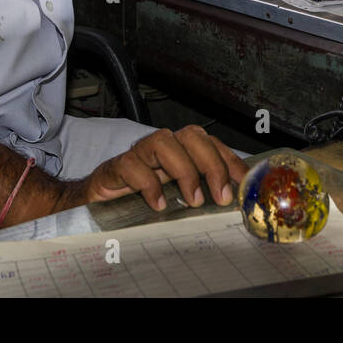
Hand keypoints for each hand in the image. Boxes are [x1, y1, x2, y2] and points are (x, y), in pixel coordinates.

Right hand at [81, 125, 249, 210]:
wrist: (98, 203)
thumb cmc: (141, 198)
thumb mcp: (176, 196)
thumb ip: (201, 194)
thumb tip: (233, 205)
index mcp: (181, 150)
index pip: (210, 143)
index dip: (229, 160)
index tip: (244, 183)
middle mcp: (163, 146)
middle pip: (192, 136)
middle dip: (212, 165)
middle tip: (220, 197)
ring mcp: (140, 154)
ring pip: (164, 142)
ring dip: (184, 171)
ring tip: (193, 201)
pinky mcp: (117, 167)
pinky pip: (133, 166)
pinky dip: (149, 184)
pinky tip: (159, 205)